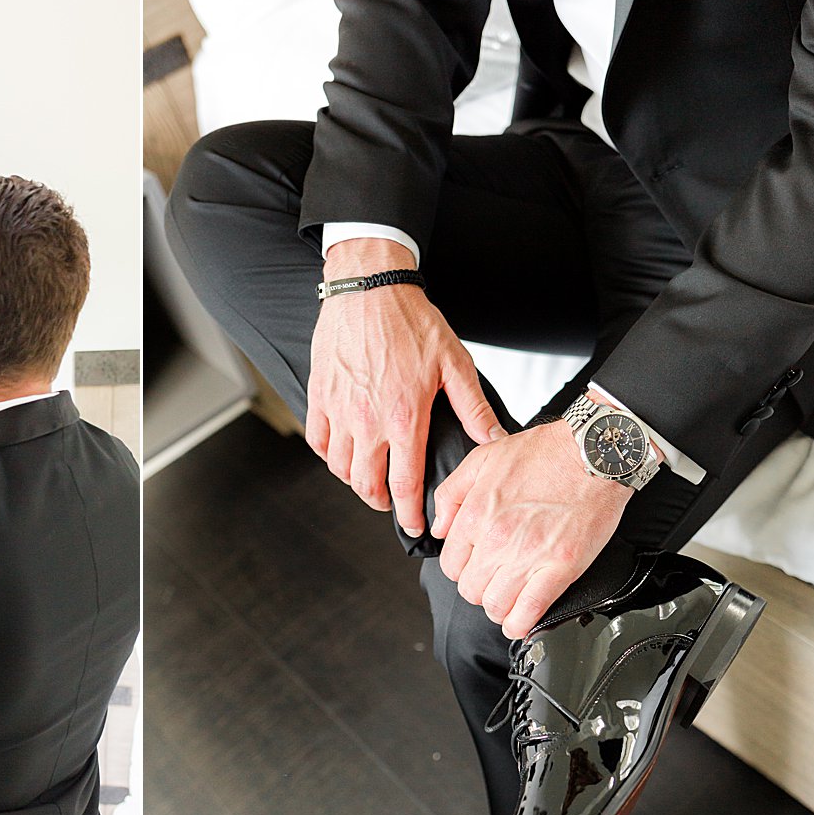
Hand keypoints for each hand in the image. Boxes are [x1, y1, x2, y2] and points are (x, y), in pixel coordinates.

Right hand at [307, 239, 503, 529]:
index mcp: (405, 417)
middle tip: (392, 503)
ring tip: (370, 476)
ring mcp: (339, 410)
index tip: (416, 526)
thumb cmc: (410, 321)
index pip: (406, 484)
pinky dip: (330, 455)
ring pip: (340, 468)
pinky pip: (318, 441)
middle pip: (367, 485)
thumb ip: (473, 408)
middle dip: (380, 502)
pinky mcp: (320, 396)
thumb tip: (494, 440)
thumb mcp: (454, 363)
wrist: (369, 288)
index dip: (411, 513)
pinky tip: (343, 452)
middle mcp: (368, 420)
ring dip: (356, 480)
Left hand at [430, 420, 632, 638]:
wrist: (593, 453)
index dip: (462, 569)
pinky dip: (521, 624)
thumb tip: (439, 528)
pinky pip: (529, 612)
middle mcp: (497, 539)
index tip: (474, 566)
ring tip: (507, 600)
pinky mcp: (560, 568)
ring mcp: (528, 556)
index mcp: (475, 515)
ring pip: (495, 606)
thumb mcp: (482, 459)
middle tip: (493, 581)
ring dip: (499, 608)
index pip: (451, 565)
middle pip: (470, 590)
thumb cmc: (545, 453)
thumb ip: (451, 495)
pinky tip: (521, 620)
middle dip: (479, 589)